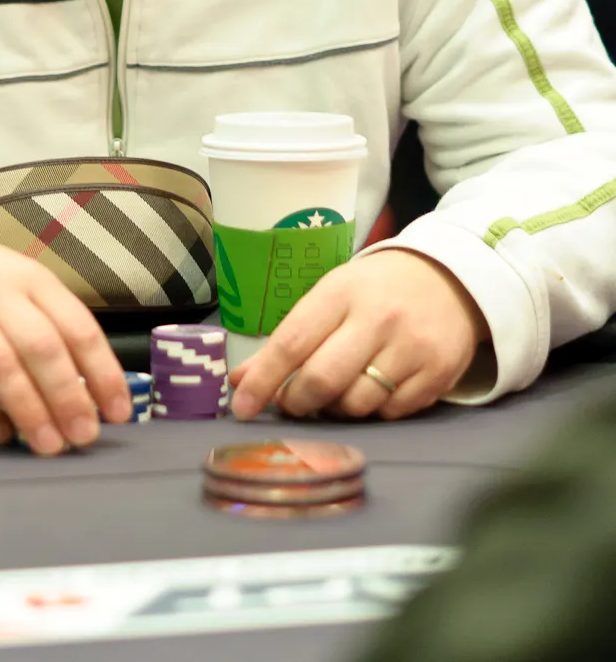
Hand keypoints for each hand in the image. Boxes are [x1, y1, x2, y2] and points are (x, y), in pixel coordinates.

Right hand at [0, 214, 131, 453]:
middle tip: (84, 436)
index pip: (76, 324)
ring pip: (0, 363)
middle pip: (41, 345)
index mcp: (29, 277)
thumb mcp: (12, 282)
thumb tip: (90, 387)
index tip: (118, 411)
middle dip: (68, 396)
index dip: (102, 371)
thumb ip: (46, 322)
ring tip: (49, 445)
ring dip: (28, 410)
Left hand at [229, 248, 488, 421]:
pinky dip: (374, 411)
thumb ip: (288, 339)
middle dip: (297, 401)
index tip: (241, 406)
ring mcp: (412, 347)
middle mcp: (377, 318)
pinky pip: (391, 413)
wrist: (450, 277)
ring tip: (336, 391)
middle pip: (323, 379)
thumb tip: (240, 382)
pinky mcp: (439, 373)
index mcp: (341, 292)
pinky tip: (373, 390)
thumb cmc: (376, 290)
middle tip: (292, 402)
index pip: (292, 341)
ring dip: (336, 409)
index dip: (264, 379)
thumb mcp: (331, 297)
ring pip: (356, 404)